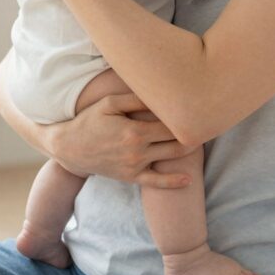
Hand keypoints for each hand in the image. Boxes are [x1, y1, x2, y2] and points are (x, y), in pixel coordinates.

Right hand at [46, 93, 197, 187]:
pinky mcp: (131, 177)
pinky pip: (156, 183)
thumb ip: (135, 99)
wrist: (68, 148)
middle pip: (177, 142)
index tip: (198, 108)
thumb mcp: (109, 104)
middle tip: (206, 123)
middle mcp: (138, 151)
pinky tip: (188, 179)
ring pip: (171, 159)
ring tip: (201, 139)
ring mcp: (135, 166)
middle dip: (193, 133)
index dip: (186, 117)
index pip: (171, 124)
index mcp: (135, 131)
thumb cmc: (90, 120)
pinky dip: (174, 182)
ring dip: (187, 150)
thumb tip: (160, 92)